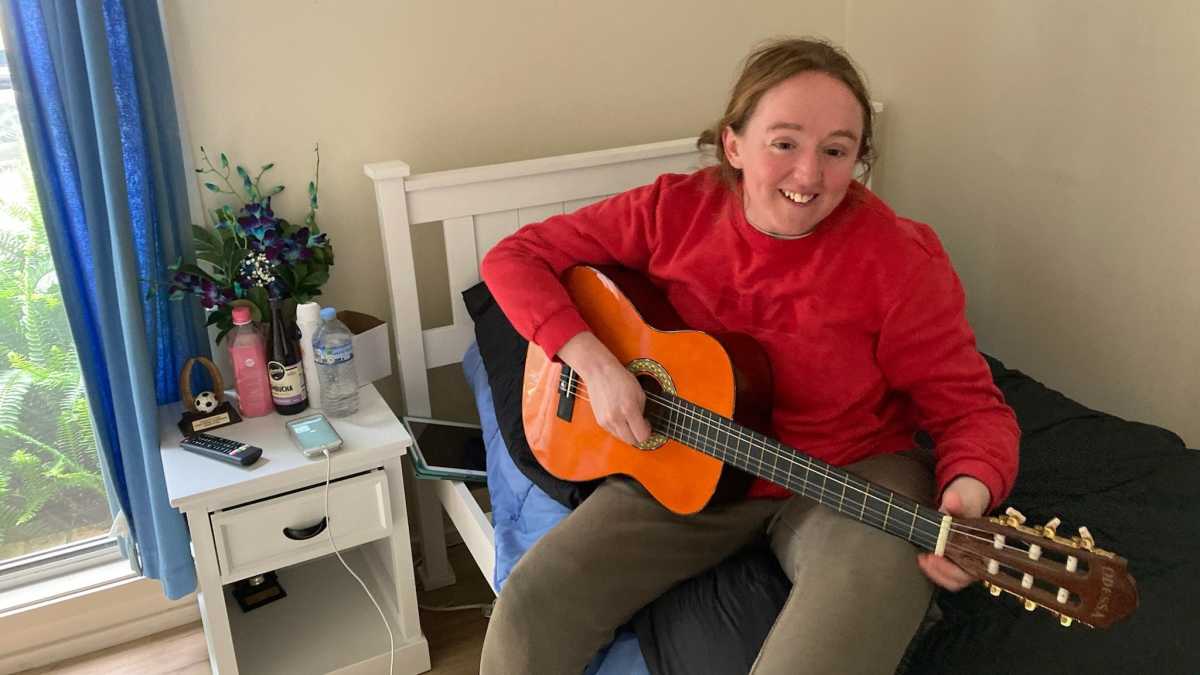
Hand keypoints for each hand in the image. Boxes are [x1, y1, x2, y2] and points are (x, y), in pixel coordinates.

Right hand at [557, 332, 651, 445]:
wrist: (599, 372)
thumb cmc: (620, 379)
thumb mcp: (639, 392)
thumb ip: (642, 411)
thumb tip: (644, 424)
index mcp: (629, 409)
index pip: (642, 435)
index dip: (648, 432)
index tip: (647, 424)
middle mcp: (616, 418)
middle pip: (632, 441)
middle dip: (638, 435)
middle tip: (640, 424)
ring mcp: (606, 421)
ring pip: (622, 438)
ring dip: (628, 433)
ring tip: (629, 419)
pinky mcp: (600, 421)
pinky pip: (613, 432)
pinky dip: (619, 428)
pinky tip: (620, 417)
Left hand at [917, 475, 990, 590]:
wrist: (965, 504)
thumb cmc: (967, 506)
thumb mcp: (962, 500)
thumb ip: (957, 500)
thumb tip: (952, 499)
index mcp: (985, 548)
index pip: (972, 569)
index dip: (953, 567)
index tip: (936, 554)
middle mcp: (978, 561)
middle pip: (960, 579)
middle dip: (940, 571)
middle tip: (925, 559)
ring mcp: (966, 564)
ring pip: (953, 580)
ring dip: (935, 572)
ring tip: (922, 559)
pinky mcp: (955, 563)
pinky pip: (946, 575)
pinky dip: (935, 570)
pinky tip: (923, 559)